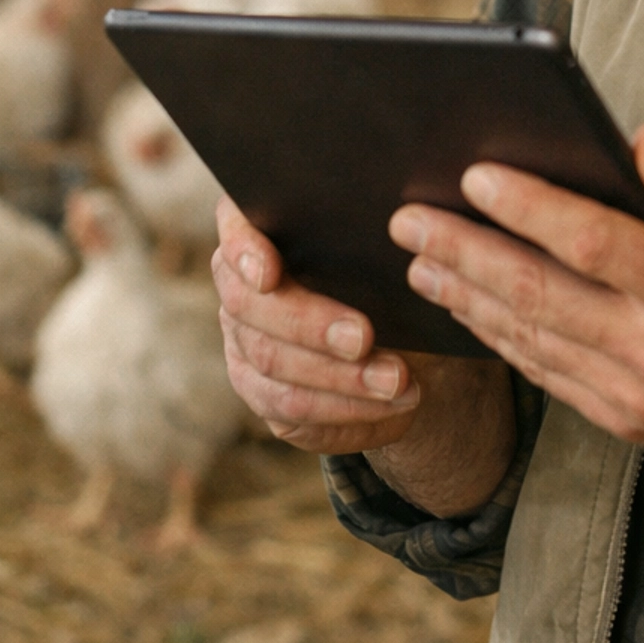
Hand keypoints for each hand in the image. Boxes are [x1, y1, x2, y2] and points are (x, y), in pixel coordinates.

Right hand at [213, 195, 423, 453]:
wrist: (408, 339)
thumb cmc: (392, 273)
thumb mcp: (388, 252)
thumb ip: (372, 239)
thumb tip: (402, 230)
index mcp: (263, 233)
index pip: (235, 229)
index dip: (243, 250)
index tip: (270, 273)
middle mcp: (241, 289)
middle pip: (251, 308)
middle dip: (311, 325)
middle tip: (364, 338)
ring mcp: (245, 346)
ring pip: (274, 368)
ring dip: (341, 379)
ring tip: (397, 380)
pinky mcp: (265, 396)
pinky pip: (295, 413)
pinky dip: (348, 411)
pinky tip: (392, 406)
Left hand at [389, 125, 643, 471]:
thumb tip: (638, 138)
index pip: (589, 242)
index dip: (526, 208)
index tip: (474, 176)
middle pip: (538, 296)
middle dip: (464, 252)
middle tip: (408, 219)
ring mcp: (637, 396)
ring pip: (532, 342)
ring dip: (469, 299)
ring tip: (419, 263)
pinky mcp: (629, 422)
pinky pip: (550, 377)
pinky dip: (504, 342)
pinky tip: (473, 310)